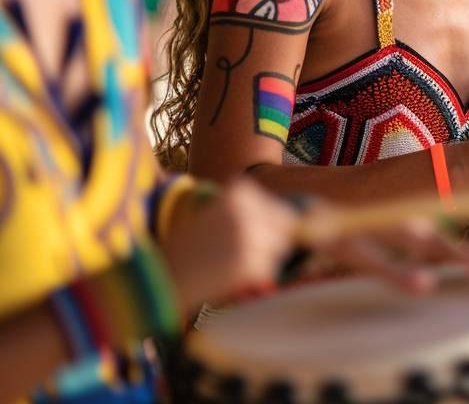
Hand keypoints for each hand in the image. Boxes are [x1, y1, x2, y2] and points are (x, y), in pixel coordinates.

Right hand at [160, 178, 296, 308]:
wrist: (158, 275)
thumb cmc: (188, 247)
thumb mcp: (219, 215)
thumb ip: (255, 215)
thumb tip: (311, 220)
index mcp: (240, 191)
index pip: (280, 211)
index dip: (268, 229)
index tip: (243, 238)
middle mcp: (248, 208)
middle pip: (285, 229)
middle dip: (269, 243)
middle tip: (233, 254)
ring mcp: (251, 235)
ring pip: (278, 251)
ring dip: (261, 261)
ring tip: (226, 263)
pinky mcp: (250, 263)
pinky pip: (268, 271)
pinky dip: (253, 278)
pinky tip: (224, 275)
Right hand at [298, 204, 468, 300]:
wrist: (307, 206)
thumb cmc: (361, 229)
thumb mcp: (401, 244)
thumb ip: (432, 256)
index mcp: (429, 237)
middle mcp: (416, 233)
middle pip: (466, 256)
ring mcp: (386, 235)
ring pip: (430, 250)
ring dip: (460, 259)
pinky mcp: (354, 245)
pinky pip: (379, 263)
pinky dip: (399, 273)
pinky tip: (421, 284)